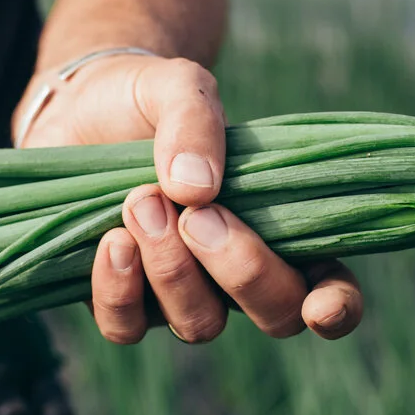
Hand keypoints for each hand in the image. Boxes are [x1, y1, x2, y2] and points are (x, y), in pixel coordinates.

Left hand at [16, 54, 363, 345]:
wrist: (79, 105)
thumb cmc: (149, 98)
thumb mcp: (180, 87)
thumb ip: (196, 121)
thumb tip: (196, 189)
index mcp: (281, 226)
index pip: (329, 287)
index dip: (336, 308)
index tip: (320, 308)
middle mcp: (237, 273)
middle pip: (274, 316)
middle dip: (243, 271)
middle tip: (196, 213)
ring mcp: (180, 294)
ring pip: (200, 325)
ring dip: (173, 270)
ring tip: (141, 202)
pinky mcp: (121, 299)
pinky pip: (128, 327)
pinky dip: (120, 291)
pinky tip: (112, 241)